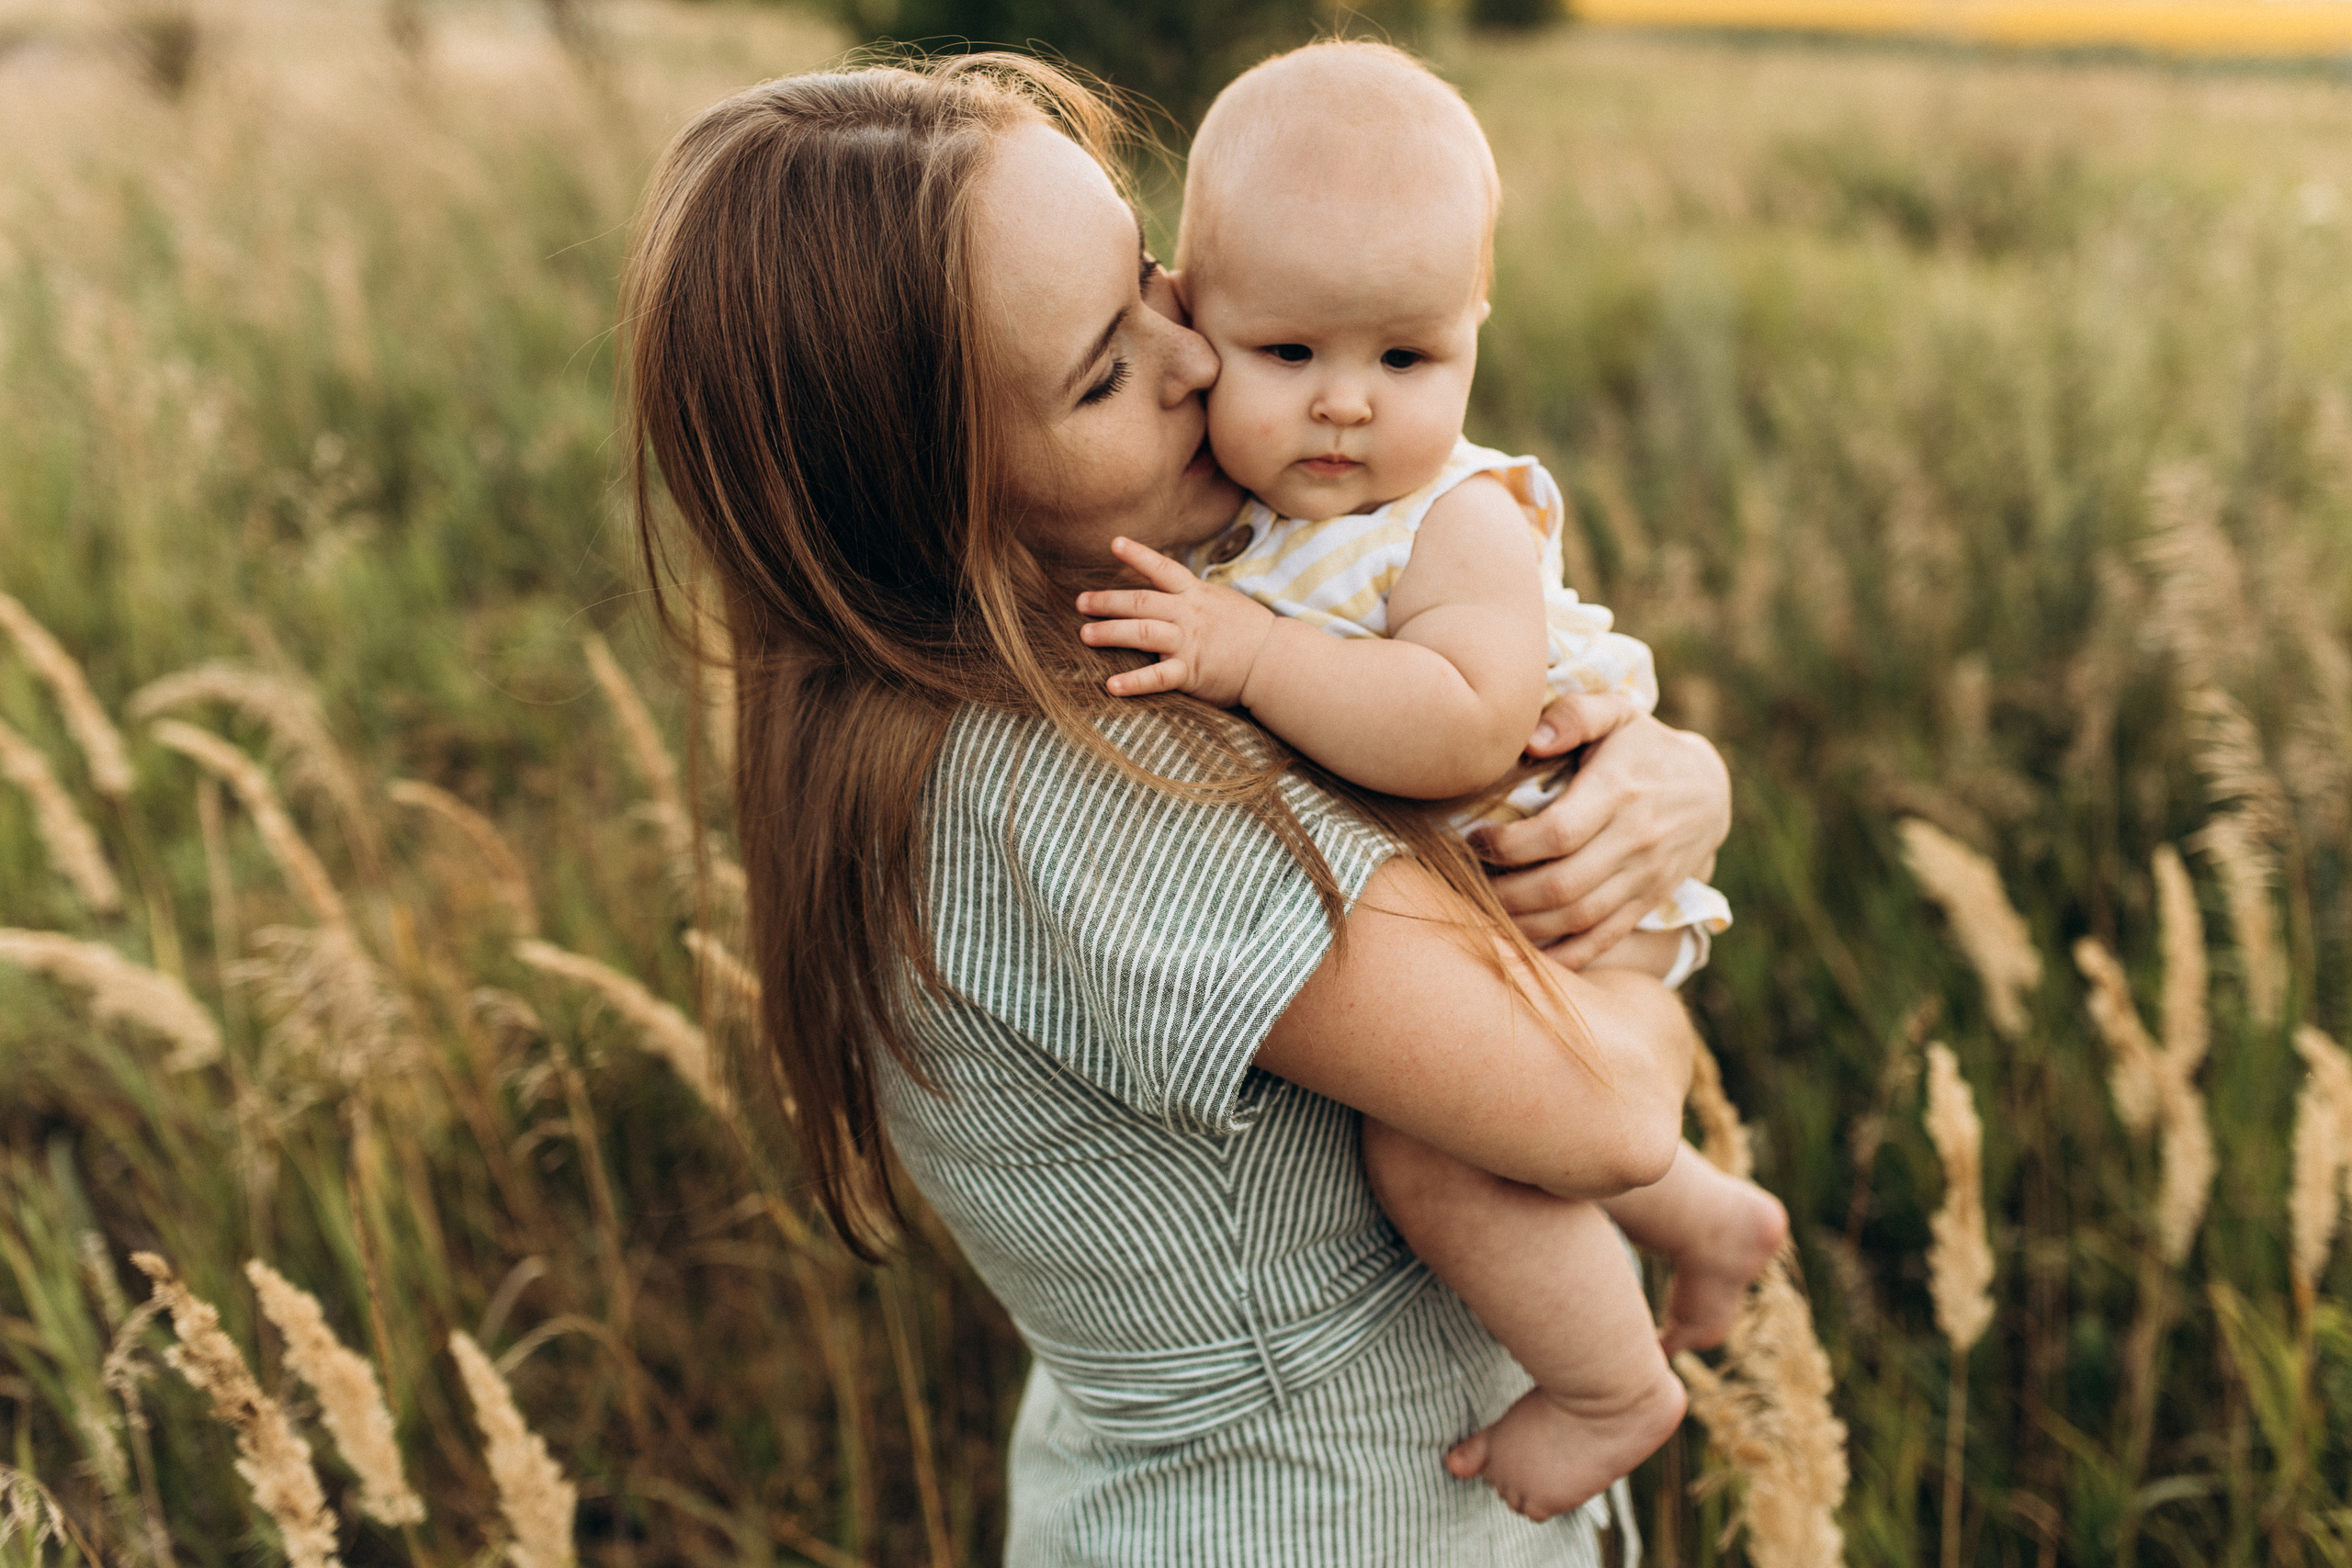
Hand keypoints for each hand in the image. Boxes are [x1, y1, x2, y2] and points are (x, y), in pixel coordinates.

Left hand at [1076, 536, 1276, 706]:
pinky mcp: (1191, 672)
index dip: (1138, 555)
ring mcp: (1189, 642)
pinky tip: (1111, 685)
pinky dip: (1134, 682)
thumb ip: (1191, 596)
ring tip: (1085, 635)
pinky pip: (1157, 677)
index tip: (1114, 544)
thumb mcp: (1221, 600)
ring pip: (1142, 632)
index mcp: (1196, 594)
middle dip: (1107, 601)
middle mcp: (1189, 614)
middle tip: (1080, 603)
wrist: (1275, 660)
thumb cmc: (1248, 631)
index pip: (1163, 569)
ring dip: (1110, 633)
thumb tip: (1166, 587)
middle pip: (1141, 602)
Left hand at [1472, 698, 1730, 967]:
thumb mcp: (1616, 712)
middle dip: (1505, 892)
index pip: (1557, 833)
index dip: (1508, 845)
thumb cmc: (1642, 746)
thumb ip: (1574, 715)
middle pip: (1562, 885)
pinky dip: (1562, 954)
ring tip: (1485, 912)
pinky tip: (1524, 949)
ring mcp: (1644, 878)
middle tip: (1466, 882)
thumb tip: (1532, 740)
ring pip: (1578, 919)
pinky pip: (1603, 940)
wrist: (1709, 792)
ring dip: (1524, 925)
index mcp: (1620, 792)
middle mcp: (1636, 841)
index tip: (1472, 839)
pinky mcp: (1646, 903)